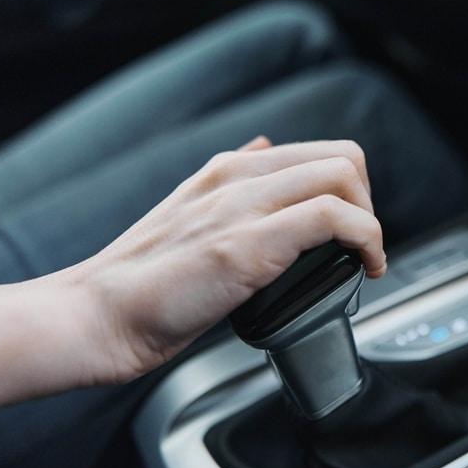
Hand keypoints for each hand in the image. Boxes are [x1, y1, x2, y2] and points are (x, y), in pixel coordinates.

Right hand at [0, 138, 385, 413]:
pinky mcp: (247, 243)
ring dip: (372, 221)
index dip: (352, 190)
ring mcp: (242, 205)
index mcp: (230, 169)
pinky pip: (333, 217)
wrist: (96, 316)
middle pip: (343, 156)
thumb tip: (263, 151)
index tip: (353, 230)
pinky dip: (367, 240)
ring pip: (343, 175)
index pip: (321, 152)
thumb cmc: (141, 281)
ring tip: (365, 258)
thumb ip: (232, 184)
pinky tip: (364, 267)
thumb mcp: (190, 213)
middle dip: (368, 201)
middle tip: (362, 245)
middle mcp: (239, 176)